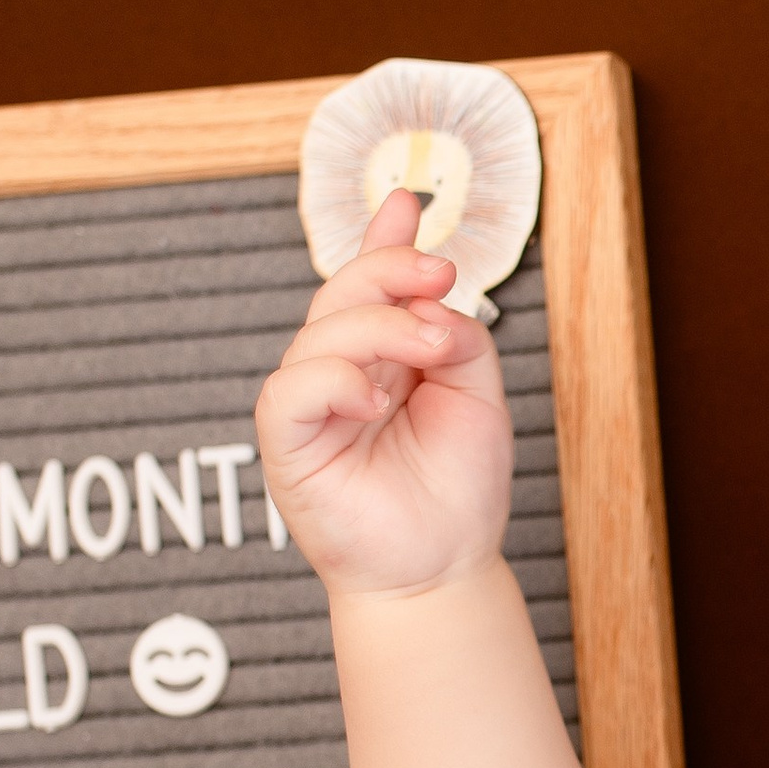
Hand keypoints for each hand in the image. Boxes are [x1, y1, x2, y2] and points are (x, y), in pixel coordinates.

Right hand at [254, 189, 510, 596]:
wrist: (443, 565)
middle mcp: (344, 371)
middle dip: (391, 269)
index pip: (374, 285)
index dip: (383, 239)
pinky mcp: (288, 442)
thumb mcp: (480, 399)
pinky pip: (289, 390)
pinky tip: (372, 395)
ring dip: (382, 329)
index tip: (405, 201)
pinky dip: (332, 379)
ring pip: (323, 332)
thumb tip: (433, 298)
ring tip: (430, 353)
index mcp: (386, 357)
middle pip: (346, 293)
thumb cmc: (458, 488)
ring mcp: (312, 403)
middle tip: (439, 273)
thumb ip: (461, 339)